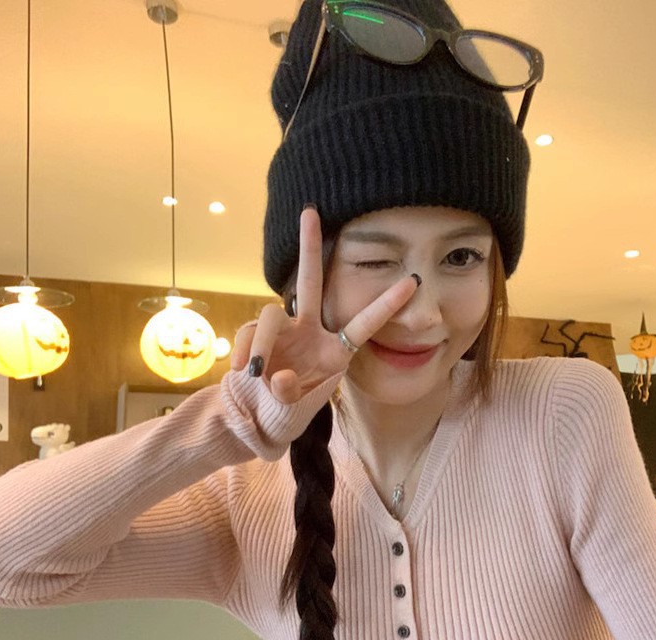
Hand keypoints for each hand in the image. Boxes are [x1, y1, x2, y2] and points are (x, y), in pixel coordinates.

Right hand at [230, 207, 419, 404]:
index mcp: (336, 349)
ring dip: (261, 341)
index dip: (385, 306)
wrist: (264, 413)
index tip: (413, 281)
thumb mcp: (296, 407)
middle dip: (309, 248)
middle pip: (311, 283)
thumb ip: (290, 393)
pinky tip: (242, 370)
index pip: (363, 325)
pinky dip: (244, 351)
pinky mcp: (256, 335)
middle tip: (310, 211)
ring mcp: (283, 330)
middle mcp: (310, 330)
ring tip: (254, 370)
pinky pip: (247, 335)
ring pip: (269, 316)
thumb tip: (278, 375)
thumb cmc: (291, 406)